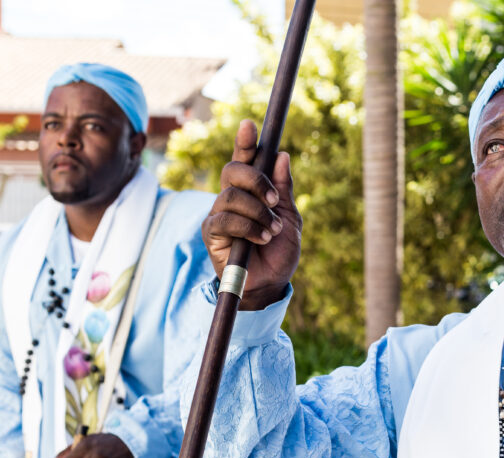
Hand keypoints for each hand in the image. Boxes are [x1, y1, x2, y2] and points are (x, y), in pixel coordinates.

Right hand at [202, 119, 301, 310]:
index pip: (244, 160)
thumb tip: (282, 155)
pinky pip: (225, 219)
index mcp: (250, 191)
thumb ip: (284, 189)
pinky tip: (261, 238)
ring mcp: (218, 214)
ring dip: (258, 212)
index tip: (250, 125)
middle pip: (232, 170)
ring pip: (231, 196)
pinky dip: (249, 227)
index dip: (245, 142)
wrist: (271, 282)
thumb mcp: (290, 217)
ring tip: (272, 231)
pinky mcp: (211, 233)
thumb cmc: (279, 251)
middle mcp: (230, 198)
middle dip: (256, 180)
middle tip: (275, 201)